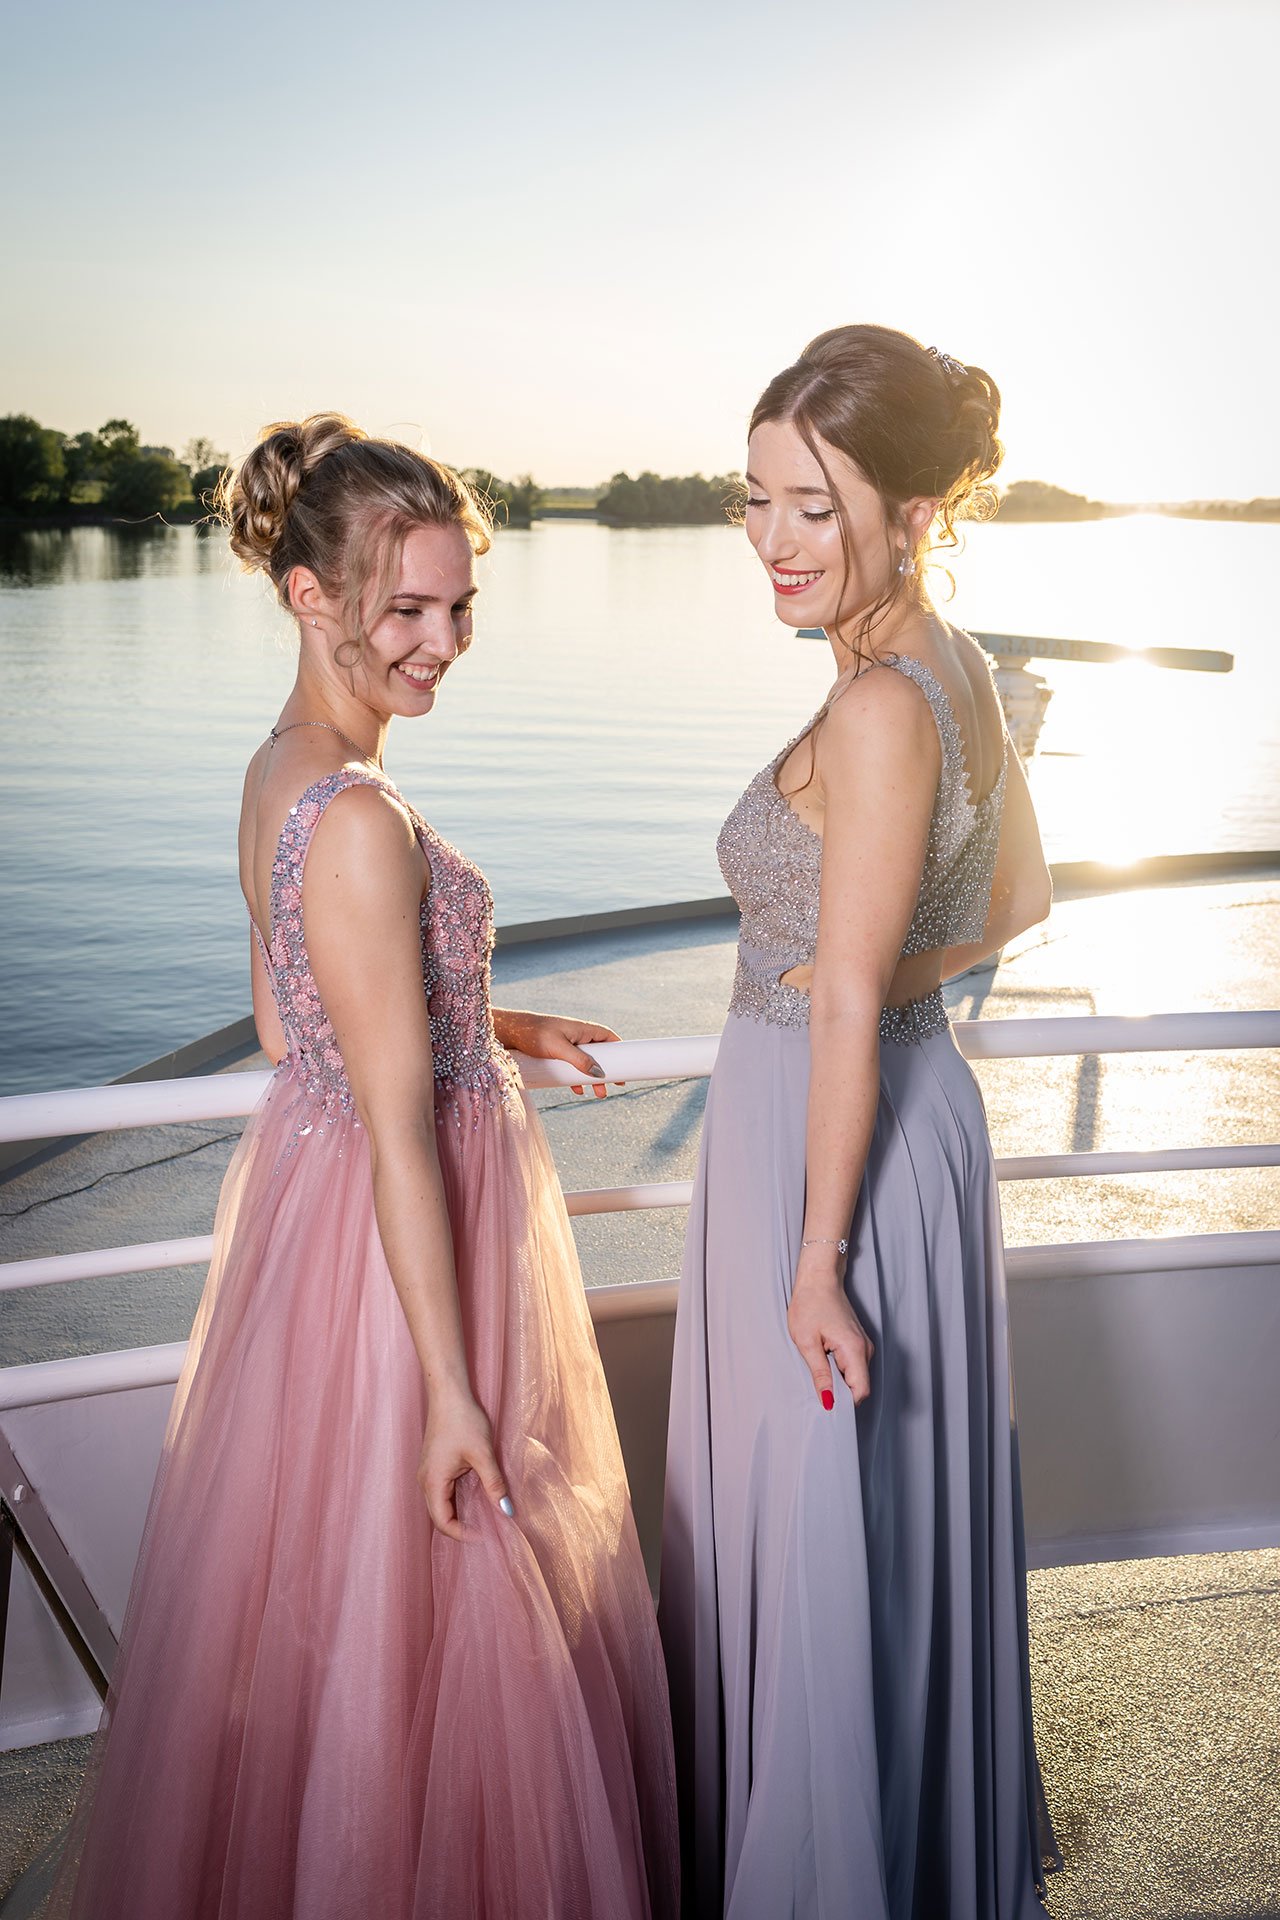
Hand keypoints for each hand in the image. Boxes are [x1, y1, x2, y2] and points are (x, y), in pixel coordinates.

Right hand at [418, 1386, 511, 1540]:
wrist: (448, 1393)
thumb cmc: (463, 1420)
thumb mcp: (483, 1454)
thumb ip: (494, 1484)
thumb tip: (507, 1511)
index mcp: (433, 1482)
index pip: (444, 1522)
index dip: (464, 1534)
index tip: (487, 1536)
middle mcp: (425, 1481)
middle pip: (440, 1516)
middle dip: (462, 1527)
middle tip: (488, 1531)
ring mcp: (427, 1472)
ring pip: (441, 1504)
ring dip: (460, 1513)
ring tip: (484, 1517)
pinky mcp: (433, 1465)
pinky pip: (442, 1491)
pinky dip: (457, 1499)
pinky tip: (475, 1497)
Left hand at [497, 1008, 624, 1099]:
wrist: (509, 1031)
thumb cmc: (534, 1034)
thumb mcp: (559, 1048)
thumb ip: (579, 1060)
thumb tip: (599, 1073)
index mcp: (582, 1029)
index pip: (608, 1038)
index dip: (619, 1051)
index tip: (626, 1067)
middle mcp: (576, 1036)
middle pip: (599, 1054)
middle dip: (605, 1071)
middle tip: (613, 1087)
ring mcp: (566, 1044)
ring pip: (585, 1063)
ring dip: (592, 1078)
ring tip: (597, 1094)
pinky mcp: (555, 1053)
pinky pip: (571, 1067)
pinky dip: (576, 1078)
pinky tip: (576, 1090)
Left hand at [787, 1259, 874, 1408]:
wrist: (819, 1278)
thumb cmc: (810, 1304)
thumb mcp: (807, 1342)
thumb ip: (820, 1374)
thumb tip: (828, 1402)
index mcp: (854, 1350)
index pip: (861, 1391)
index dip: (845, 1402)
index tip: (826, 1403)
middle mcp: (865, 1349)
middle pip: (858, 1385)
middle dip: (839, 1390)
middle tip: (815, 1381)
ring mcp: (864, 1345)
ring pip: (855, 1376)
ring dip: (838, 1377)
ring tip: (818, 1361)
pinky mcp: (858, 1342)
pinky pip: (853, 1365)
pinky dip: (839, 1368)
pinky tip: (824, 1355)